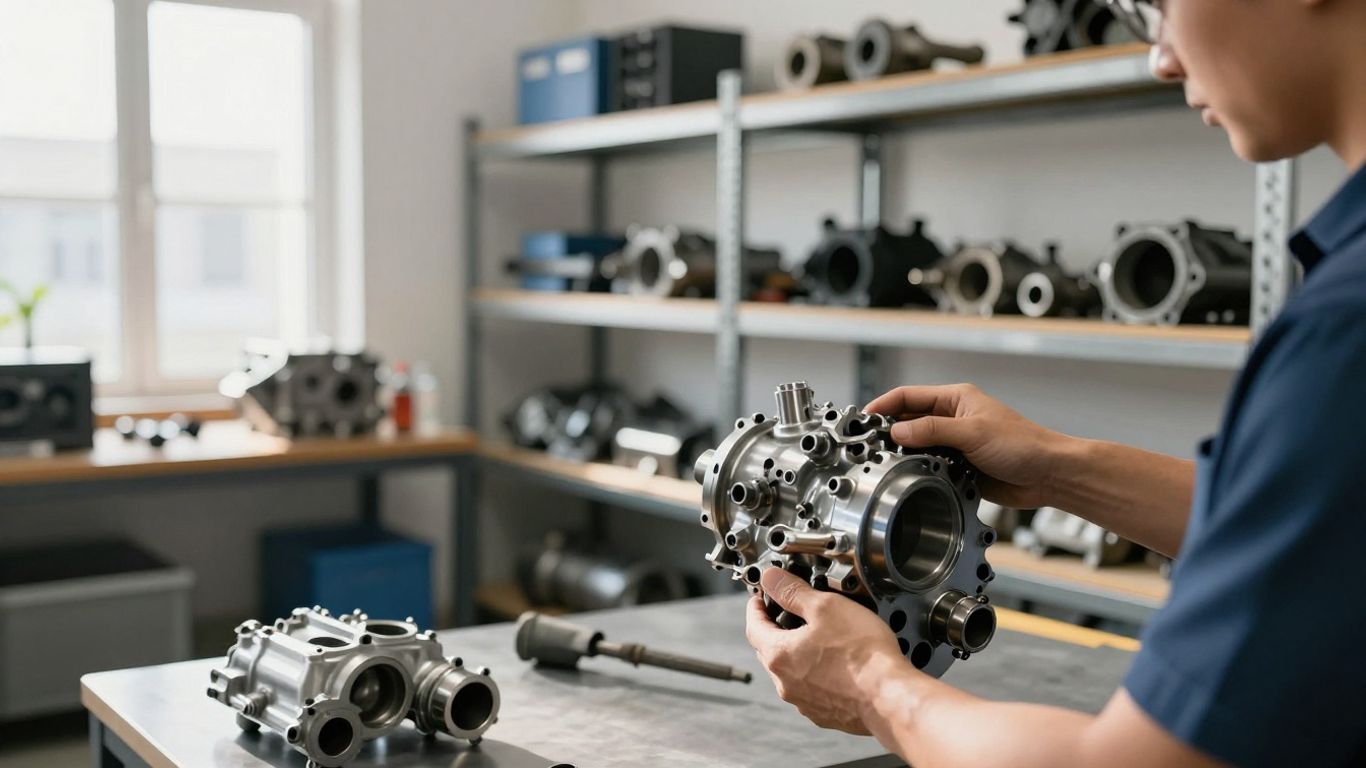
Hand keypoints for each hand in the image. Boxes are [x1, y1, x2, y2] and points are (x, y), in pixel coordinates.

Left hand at [745, 569, 906, 735]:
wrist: (889, 697)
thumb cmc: (862, 655)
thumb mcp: (825, 607)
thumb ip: (793, 591)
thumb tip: (771, 579)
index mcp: (779, 655)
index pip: (753, 626)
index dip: (755, 608)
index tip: (758, 599)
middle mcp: (786, 683)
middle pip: (769, 650)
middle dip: (774, 630)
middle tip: (785, 614)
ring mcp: (804, 702)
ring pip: (790, 672)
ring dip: (795, 654)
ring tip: (816, 637)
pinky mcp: (824, 713)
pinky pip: (811, 689)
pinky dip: (814, 674)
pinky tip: (834, 664)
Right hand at [865, 383, 1068, 508]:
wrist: (1048, 475)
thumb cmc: (1023, 445)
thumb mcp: (972, 432)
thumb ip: (932, 430)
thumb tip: (897, 429)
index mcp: (956, 399)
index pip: (908, 396)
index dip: (884, 405)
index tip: (864, 418)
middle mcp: (953, 419)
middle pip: (909, 420)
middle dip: (889, 430)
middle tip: (869, 443)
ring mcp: (955, 443)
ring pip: (917, 445)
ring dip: (905, 452)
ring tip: (886, 460)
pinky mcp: (958, 465)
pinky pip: (930, 465)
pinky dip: (919, 470)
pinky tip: (911, 475)